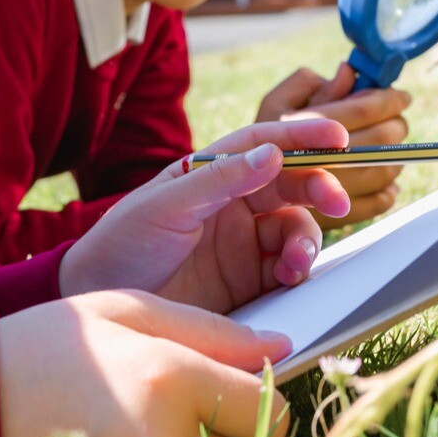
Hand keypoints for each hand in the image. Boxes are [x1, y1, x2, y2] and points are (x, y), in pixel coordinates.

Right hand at [0, 290, 291, 436]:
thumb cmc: (40, 347)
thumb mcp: (122, 312)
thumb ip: (209, 329)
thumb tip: (278, 347)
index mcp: (171, 382)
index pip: (267, 411)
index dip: (261, 398)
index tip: (236, 387)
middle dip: (227, 430)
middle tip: (181, 406)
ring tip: (142, 428)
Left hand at [60, 117, 350, 311]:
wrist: (99, 300)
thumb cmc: (122, 242)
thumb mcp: (165, 206)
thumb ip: (219, 180)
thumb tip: (272, 153)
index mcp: (211, 173)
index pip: (264, 144)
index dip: (303, 136)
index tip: (338, 136)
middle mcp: (233, 203)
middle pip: (291, 185)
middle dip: (319, 189)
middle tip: (336, 204)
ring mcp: (243, 243)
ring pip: (296, 229)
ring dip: (306, 239)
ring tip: (294, 262)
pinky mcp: (248, 283)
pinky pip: (288, 270)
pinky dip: (298, 271)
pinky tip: (289, 278)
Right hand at [257, 63, 410, 229]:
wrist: (235, 197)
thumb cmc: (260, 144)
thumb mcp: (275, 104)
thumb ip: (310, 85)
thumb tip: (348, 74)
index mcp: (294, 129)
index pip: (359, 110)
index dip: (386, 100)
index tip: (400, 96)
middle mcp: (311, 164)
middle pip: (377, 141)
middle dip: (394, 124)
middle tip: (397, 118)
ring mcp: (323, 198)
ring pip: (383, 172)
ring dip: (393, 156)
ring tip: (388, 146)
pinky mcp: (333, 223)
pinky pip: (379, 203)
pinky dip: (388, 189)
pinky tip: (380, 178)